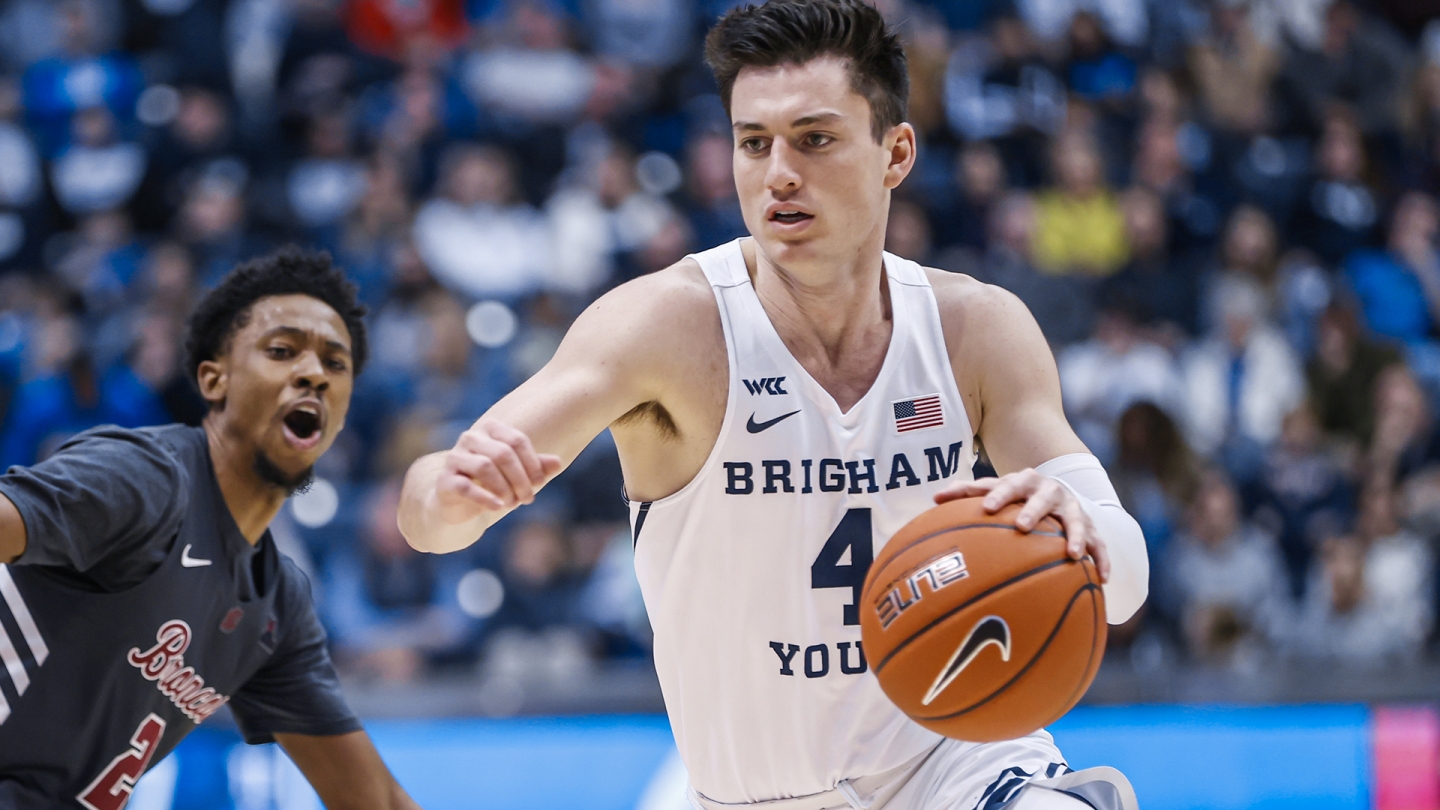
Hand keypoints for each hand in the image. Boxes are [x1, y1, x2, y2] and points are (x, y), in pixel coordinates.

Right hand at [433, 419, 562, 522]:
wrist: (460, 504)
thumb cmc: (494, 483)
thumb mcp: (518, 474)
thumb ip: (537, 466)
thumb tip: (557, 462)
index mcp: (490, 429)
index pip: (517, 440)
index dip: (532, 463)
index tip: (539, 484)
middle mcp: (470, 438)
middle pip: (503, 453)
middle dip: (520, 479)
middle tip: (528, 499)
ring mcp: (455, 458)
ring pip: (485, 466)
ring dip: (504, 489)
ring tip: (512, 504)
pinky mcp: (445, 480)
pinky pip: (466, 486)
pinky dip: (485, 498)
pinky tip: (498, 508)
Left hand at [935, 469, 1109, 582]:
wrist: (1058, 491)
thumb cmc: (1017, 495)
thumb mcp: (996, 490)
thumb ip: (967, 493)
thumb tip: (933, 498)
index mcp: (1024, 482)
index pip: (1008, 485)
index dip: (998, 495)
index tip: (986, 508)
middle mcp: (1050, 492)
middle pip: (1042, 499)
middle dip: (1032, 511)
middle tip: (1022, 526)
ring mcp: (1072, 509)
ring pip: (1075, 521)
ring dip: (1074, 536)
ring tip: (1071, 554)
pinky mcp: (1090, 527)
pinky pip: (1099, 545)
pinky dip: (1101, 560)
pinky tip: (1102, 579)